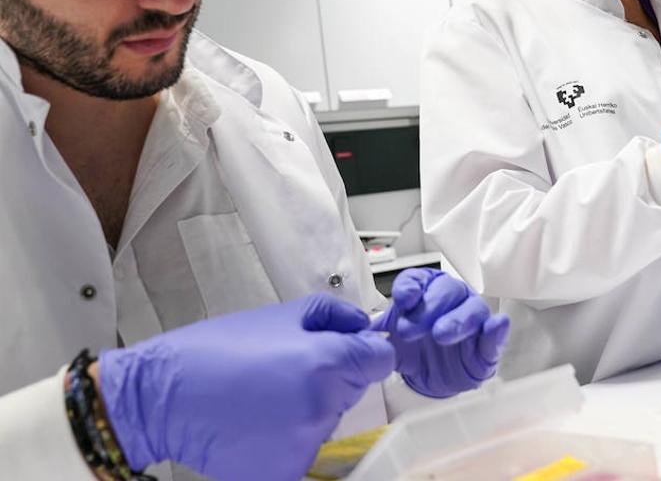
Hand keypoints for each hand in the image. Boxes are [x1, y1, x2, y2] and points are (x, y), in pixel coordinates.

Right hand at [99, 294, 394, 480]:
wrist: (160, 398)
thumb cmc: (216, 350)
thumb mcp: (278, 315)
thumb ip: (333, 316)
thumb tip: (366, 327)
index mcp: (325, 364)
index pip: (380, 361)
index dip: (365, 353)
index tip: (346, 352)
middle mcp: (321, 407)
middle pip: (353, 389)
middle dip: (332, 378)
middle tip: (285, 372)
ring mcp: (304, 445)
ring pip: (328, 419)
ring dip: (309, 409)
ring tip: (264, 397)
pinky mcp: (285, 472)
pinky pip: (304, 449)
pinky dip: (288, 439)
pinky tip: (257, 424)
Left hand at [371, 269, 509, 398]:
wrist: (429, 378)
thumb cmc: (413, 349)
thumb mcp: (390, 337)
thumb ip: (376, 331)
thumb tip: (358, 330)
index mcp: (427, 291)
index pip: (420, 280)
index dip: (411, 288)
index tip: (402, 300)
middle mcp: (452, 300)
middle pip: (447, 292)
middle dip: (429, 308)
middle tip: (410, 330)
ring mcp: (473, 321)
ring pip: (471, 310)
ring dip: (457, 321)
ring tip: (442, 334)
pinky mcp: (486, 347)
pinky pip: (495, 336)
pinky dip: (496, 332)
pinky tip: (496, 326)